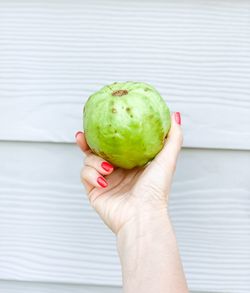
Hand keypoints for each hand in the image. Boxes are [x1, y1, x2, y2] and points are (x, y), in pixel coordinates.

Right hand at [75, 112, 182, 234]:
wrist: (141, 216)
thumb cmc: (156, 191)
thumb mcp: (167, 159)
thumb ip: (173, 137)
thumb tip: (175, 115)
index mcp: (131, 163)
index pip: (115, 144)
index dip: (107, 133)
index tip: (101, 121)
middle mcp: (116, 171)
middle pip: (97, 151)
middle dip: (87, 143)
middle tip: (82, 135)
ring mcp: (104, 181)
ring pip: (89, 161)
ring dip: (94, 162)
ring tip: (108, 168)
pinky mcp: (94, 191)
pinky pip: (85, 175)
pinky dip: (92, 175)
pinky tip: (104, 181)